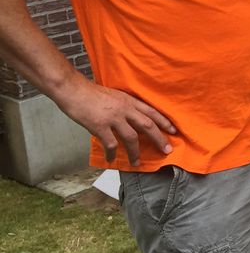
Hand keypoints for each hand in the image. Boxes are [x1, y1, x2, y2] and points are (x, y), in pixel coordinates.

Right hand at [60, 82, 175, 165]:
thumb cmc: (91, 92)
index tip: (174, 130)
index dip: (164, 122)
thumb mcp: (114, 95)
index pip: (152, 111)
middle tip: (167, 150)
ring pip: (131, 138)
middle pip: (147, 125)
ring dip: (135, 152)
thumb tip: (130, 118)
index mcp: (129, 100)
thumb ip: (124, 106)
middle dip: (159, 138)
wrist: (73, 89)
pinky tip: (111, 159)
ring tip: (137, 162)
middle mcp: (124, 109)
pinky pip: (110, 144)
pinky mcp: (100, 126)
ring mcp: (113, 118)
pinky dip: (111, 154)